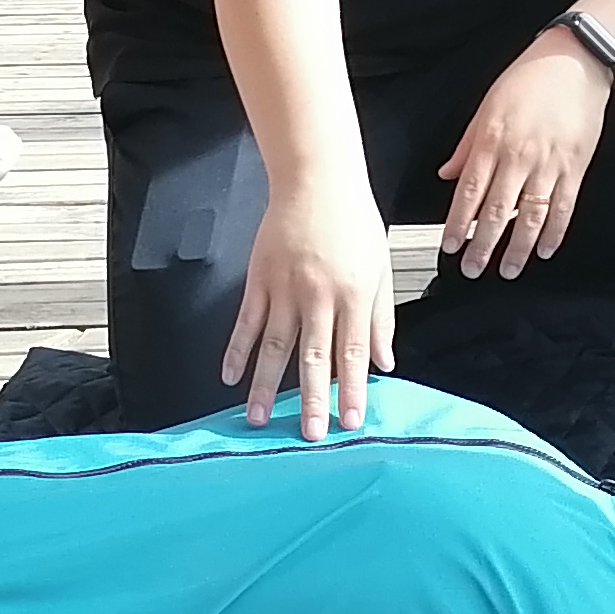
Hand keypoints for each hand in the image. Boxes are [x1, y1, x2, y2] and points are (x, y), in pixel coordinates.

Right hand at [223, 182, 396, 437]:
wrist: (317, 178)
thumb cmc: (355, 221)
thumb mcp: (379, 268)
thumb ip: (380, 318)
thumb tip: (385, 363)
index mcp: (353, 294)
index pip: (353, 352)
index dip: (351, 389)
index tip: (350, 422)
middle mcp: (318, 295)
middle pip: (314, 356)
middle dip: (312, 399)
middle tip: (309, 435)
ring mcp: (284, 287)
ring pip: (274, 345)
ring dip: (266, 385)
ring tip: (258, 419)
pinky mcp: (259, 278)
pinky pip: (246, 321)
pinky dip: (236, 349)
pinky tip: (229, 376)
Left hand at [436, 38, 613, 277]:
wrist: (575, 62)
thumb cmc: (529, 79)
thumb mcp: (487, 107)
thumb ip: (467, 145)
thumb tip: (446, 174)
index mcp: (492, 141)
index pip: (468, 192)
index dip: (457, 224)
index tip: (449, 246)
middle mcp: (519, 156)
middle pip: (497, 211)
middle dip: (482, 245)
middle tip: (472, 269)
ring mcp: (549, 164)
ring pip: (530, 216)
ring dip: (518, 248)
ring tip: (508, 270)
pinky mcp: (575, 167)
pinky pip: (564, 207)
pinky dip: (554, 232)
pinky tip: (544, 249)